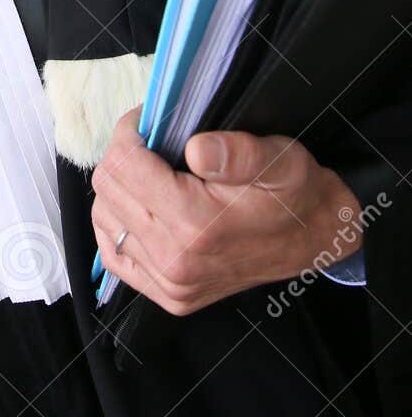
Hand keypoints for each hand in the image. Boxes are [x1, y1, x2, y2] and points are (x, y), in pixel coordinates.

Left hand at [90, 108, 363, 315]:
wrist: (312, 240)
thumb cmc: (294, 193)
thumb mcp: (279, 159)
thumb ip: (238, 153)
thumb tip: (197, 149)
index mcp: (195, 225)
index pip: (122, 165)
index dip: (129, 133)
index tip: (149, 121)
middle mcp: (175, 261)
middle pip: (107, 189)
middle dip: (122, 156)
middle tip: (150, 142)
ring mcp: (169, 284)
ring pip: (104, 217)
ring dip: (119, 188)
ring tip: (150, 172)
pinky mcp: (167, 295)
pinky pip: (113, 252)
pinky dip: (118, 222)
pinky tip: (142, 205)